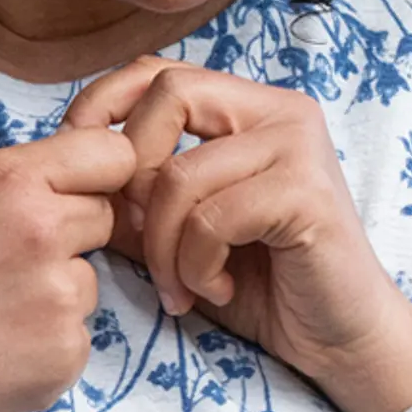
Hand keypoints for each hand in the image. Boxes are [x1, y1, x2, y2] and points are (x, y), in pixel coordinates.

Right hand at [0, 126, 137, 411]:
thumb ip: (19, 182)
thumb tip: (80, 179)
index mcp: (11, 180)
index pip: (111, 154)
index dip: (97, 176)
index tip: (76, 195)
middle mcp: (43, 232)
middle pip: (103, 219)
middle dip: (69, 237)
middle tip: (4, 264)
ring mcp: (58, 299)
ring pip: (87, 284)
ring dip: (54, 296)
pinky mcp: (62, 356)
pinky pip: (76, 338)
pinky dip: (44, 346)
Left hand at [63, 59, 411, 411]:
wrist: (342, 341)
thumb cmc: (265, 287)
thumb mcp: (181, 235)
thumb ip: (135, 201)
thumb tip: (69, 177)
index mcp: (250, 108)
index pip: (159, 70)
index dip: (104, 106)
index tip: (79, 169)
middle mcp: (281, 110)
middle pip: (168, 95)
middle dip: (131, 175)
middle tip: (142, 242)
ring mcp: (299, 146)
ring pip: (180, 174)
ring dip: (163, 247)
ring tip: (183, 288)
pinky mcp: (307, 194)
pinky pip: (212, 218)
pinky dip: (199, 266)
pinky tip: (220, 290)